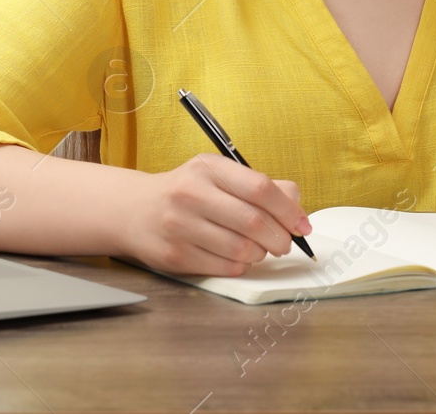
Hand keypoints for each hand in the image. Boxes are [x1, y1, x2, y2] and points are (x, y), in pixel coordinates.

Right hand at [118, 153, 310, 276]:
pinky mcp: (175, 256)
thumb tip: (296, 204)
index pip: (260, 188)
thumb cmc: (185, 192)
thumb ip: (259, 185)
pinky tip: (237, 257)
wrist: (134, 211)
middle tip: (284, 243)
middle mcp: (191, 194)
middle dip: (280, 238)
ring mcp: (180, 226)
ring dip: (260, 253)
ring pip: (242, 249)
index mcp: (207, 168)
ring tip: (258, 249)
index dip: (288, 210)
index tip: (302, 225)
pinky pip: (225, 267)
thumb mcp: (217, 175)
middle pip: (254, 222)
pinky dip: (241, 266)